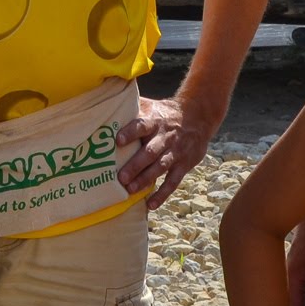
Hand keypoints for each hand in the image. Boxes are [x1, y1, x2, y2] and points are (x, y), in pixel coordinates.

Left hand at [115, 94, 214, 209]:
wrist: (198, 117)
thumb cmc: (165, 113)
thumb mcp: (151, 105)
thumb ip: (132, 106)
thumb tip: (106, 101)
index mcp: (154, 121)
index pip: (142, 126)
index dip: (130, 132)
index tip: (117, 140)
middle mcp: (165, 137)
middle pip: (150, 152)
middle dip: (135, 165)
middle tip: (120, 177)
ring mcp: (176, 152)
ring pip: (160, 167)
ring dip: (145, 179)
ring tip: (130, 190)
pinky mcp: (183, 165)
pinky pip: (173, 181)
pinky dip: (162, 194)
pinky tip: (151, 205)